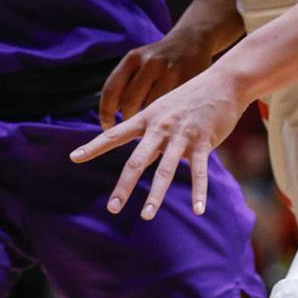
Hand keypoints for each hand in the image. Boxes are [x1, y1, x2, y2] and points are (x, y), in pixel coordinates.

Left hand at [70, 65, 248, 218]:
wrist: (223, 82)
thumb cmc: (190, 98)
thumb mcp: (162, 108)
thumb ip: (149, 131)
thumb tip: (140, 154)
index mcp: (146, 118)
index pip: (114, 134)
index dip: (94, 147)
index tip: (74, 158)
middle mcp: (160, 127)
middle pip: (137, 160)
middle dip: (124, 186)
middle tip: (112, 208)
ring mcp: (182, 135)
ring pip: (165, 169)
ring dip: (156, 195)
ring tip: (147, 216)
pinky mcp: (204, 141)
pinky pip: (199, 171)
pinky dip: (199, 192)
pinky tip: (198, 210)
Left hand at [97, 19, 224, 131]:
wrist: (192, 40)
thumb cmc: (158, 58)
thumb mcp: (138, 61)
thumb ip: (124, 84)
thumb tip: (111, 116)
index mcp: (133, 58)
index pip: (111, 90)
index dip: (105, 113)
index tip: (107, 127)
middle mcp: (150, 62)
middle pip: (129, 102)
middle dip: (127, 119)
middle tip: (131, 128)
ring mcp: (171, 72)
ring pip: (151, 107)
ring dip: (147, 121)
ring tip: (149, 125)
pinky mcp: (189, 81)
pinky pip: (171, 106)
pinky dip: (165, 116)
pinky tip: (165, 117)